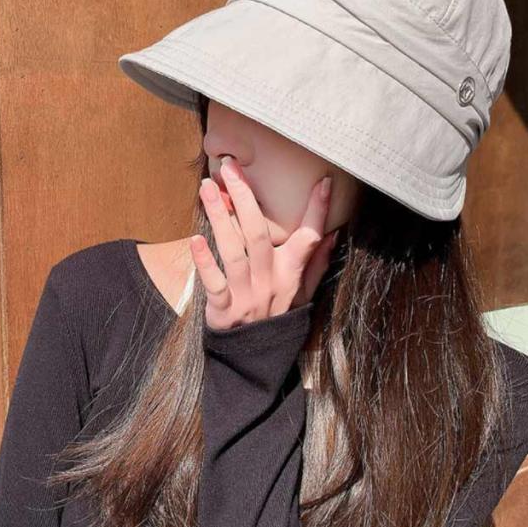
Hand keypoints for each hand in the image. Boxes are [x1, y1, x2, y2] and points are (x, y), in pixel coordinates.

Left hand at [191, 157, 338, 329]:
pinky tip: (195, 240)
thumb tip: (333, 233)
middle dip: (245, 197)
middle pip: (258, 233)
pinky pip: (214, 284)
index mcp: (291, 274)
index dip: (317, 211)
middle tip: (231, 167)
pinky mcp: (224, 309)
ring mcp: (247, 295)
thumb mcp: (305, 293)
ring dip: (220, 217)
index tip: (322, 181)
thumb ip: (317, 263)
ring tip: (207, 188)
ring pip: (233, 250)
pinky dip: (204, 263)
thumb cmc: (279, 318)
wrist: (255, 359)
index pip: (309, 238)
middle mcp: (270, 281)